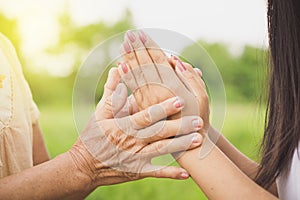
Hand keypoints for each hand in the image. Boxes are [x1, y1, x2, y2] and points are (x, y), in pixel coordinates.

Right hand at [68, 68, 202, 187]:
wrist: (84, 166)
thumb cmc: (92, 137)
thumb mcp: (100, 113)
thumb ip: (111, 91)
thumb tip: (118, 67)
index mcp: (123, 126)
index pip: (146, 116)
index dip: (163, 108)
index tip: (180, 100)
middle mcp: (131, 142)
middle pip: (159, 133)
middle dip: (179, 126)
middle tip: (198, 120)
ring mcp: (135, 158)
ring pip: (161, 151)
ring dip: (180, 146)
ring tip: (198, 139)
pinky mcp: (137, 172)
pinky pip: (156, 173)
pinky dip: (171, 174)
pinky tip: (186, 173)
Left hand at [119, 30, 208, 134]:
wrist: (188, 143)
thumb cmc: (198, 117)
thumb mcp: (201, 96)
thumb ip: (190, 77)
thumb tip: (175, 60)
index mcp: (174, 85)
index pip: (159, 60)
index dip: (149, 47)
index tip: (141, 34)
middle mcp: (161, 91)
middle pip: (146, 64)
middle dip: (137, 48)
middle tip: (129, 34)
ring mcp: (150, 100)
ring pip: (138, 74)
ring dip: (130, 58)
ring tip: (123, 45)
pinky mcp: (144, 109)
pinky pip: (134, 90)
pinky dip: (127, 77)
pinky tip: (121, 67)